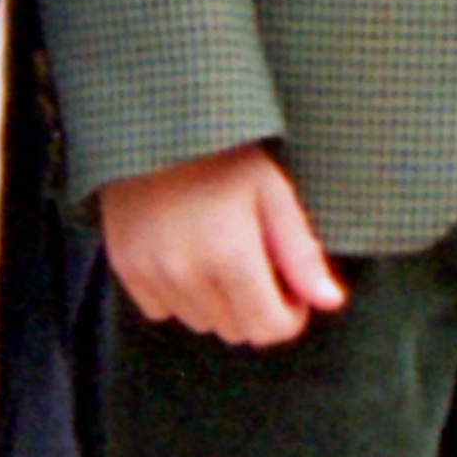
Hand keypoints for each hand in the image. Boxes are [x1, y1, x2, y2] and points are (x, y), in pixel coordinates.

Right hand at [98, 146, 346, 345]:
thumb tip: (330, 302)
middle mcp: (186, 274)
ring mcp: (150, 274)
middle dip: (257, 308)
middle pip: (236, 331)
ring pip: (200, 323)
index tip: (293, 289)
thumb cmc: (223, 152)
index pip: (267, 329)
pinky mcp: (125, 268)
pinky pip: (162, 309)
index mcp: (229, 255)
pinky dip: (180, 296)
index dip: (290, 315)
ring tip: (223, 256)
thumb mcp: (273, 190)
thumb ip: (301, 252)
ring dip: (220, 304)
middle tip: (260, 264)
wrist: (156, 125)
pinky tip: (188, 256)